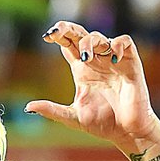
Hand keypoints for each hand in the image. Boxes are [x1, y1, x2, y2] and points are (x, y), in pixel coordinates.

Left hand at [25, 21, 159, 152]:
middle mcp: (96, 62)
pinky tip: (112, 58)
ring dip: (91, 42)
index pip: (68, 45)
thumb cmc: (102, 123)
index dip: (59, 36)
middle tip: (58, 30)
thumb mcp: (71, 117)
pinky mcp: (130, 63)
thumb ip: (52, 110)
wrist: (125, 132)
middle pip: (81, 36)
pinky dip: (118, 45)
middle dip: (69, 29)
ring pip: (100, 38)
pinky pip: (125, 42)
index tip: (47, 36)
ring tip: (86, 58)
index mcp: (81, 71)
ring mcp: (112, 61)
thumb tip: (28, 107)